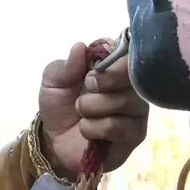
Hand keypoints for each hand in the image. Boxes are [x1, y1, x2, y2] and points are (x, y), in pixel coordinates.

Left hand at [38, 38, 147, 179]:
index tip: (89, 72)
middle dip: (102, 83)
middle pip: (132, 75)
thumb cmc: (59, 106)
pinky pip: (119, 126)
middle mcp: (132, 85)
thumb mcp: (52, 82)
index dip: (110, 62)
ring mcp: (137, 110)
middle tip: (86, 89)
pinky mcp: (135, 134)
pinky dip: (95, 128)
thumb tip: (80, 47)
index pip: (128, 52)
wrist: (55, 142)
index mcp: (114, 66)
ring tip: (82, 114)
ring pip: (125, 101)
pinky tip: (88, 131)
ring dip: (93, 107)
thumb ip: (64, 65)